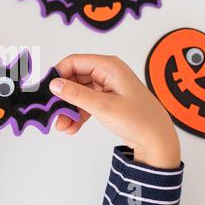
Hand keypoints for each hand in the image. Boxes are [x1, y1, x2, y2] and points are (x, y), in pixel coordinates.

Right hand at [49, 54, 180, 168]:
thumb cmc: (139, 120)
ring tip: (63, 125)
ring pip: (78, 93)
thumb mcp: (103, 106)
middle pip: (74, 78)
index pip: (74, 62)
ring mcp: (106, 87)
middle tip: (53, 112)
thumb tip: (54, 84)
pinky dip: (77, 114)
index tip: (47, 91)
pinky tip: (72, 127)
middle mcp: (106, 73)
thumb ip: (76, 94)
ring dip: (68, 108)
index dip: (58, 74)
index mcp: (108, 66)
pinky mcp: (106, 100)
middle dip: (62, 97)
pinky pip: (85, 103)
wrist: (157, 141)